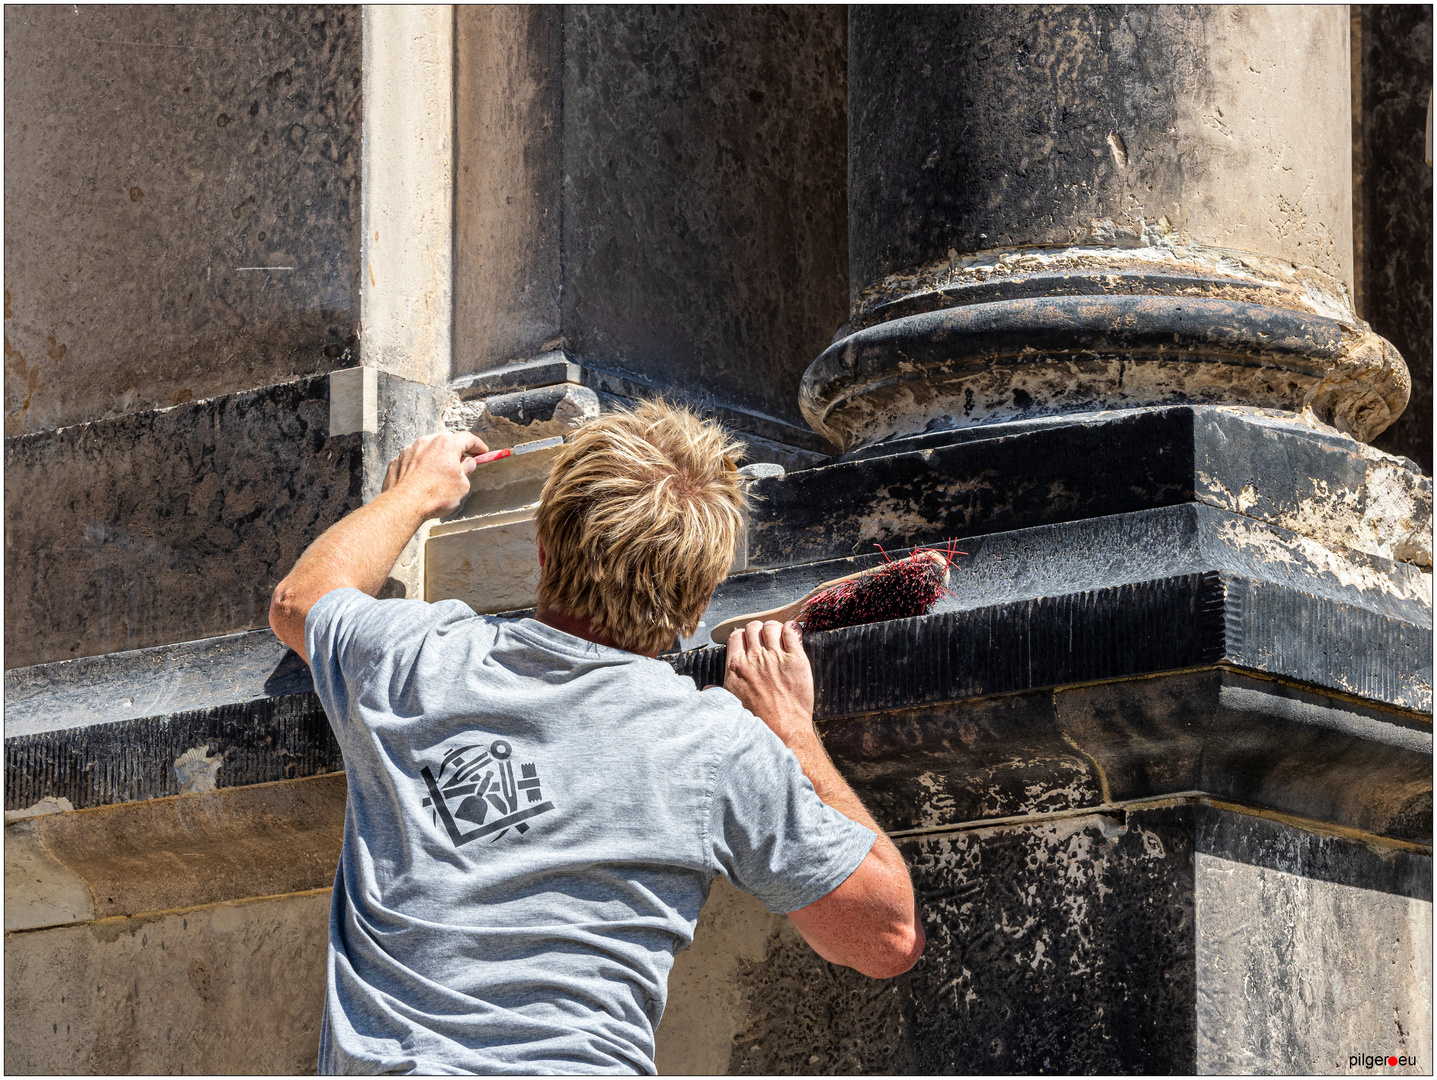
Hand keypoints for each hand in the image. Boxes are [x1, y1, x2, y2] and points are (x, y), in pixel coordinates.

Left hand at [382, 430, 487, 519]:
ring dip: (436, 458)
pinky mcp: (397, 460)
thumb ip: (466, 471)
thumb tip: (466, 464)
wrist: (403, 505)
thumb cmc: (435, 495)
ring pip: (428, 450)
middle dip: (455, 451)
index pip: (467, 438)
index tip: (482, 452)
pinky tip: (422, 480)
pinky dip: (419, 466)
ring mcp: (410, 450)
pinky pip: (413, 460)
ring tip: (439, 475)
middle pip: (446, 442)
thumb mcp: (462, 486)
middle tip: (461, 464)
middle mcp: (427, 441)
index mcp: (447, 444)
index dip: (478, 445)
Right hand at [723, 620, 815, 746]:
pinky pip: (792, 631)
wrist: (784, 729)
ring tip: (780, 636)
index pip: (736, 636)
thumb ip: (717, 692)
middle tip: (765, 638)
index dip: (743, 636)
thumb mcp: (730, 705)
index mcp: (736, 666)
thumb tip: (707, 689)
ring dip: (775, 628)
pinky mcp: (796, 659)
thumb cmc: (758, 720)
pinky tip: (792, 633)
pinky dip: (792, 628)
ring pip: (771, 626)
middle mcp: (754, 658)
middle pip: (753, 627)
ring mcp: (776, 657)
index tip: (749, 641)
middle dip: (758, 630)